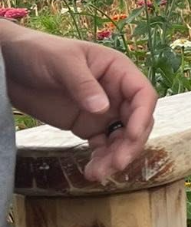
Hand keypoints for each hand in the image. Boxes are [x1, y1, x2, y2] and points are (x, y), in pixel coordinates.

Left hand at [0, 27, 156, 180]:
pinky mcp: (87, 126)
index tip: (131, 136)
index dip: (142, 116)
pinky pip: (103, 146)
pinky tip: (92, 171)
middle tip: (117, 163)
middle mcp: (115, 92)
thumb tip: (103, 109)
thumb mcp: (62, 62)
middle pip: (136, 121)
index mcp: (117, 70)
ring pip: (121, 138)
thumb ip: (82, 84)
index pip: (142, 94)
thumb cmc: (39, 52)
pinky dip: (101, 159)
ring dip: (115, 157)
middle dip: (130, 144)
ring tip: (99, 174)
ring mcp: (102, 111)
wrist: (10, 65)